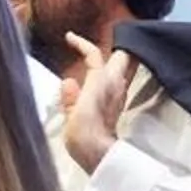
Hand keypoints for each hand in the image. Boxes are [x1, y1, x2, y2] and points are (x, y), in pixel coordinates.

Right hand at [59, 33, 134, 173]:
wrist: (97, 153)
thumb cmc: (83, 132)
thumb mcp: (71, 112)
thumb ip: (70, 97)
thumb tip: (68, 83)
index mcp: (101, 80)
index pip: (93, 54)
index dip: (82, 43)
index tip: (70, 37)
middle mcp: (115, 84)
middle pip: (123, 57)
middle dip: (116, 48)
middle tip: (102, 44)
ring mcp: (118, 95)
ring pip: (122, 70)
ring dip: (114, 63)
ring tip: (98, 60)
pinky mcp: (116, 106)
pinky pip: (115, 84)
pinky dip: (108, 78)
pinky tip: (96, 83)